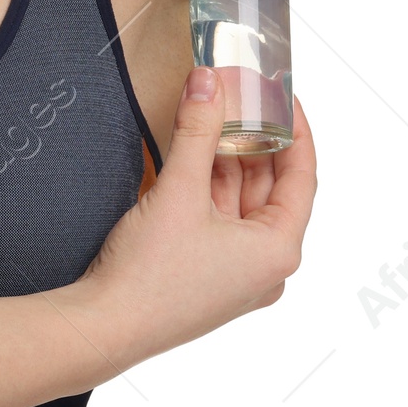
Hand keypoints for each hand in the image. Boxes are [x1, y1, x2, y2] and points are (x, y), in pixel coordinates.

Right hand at [65, 67, 316, 367]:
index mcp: (277, 251)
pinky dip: (210, 184)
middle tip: (242, 96)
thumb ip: (198, 129)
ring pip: (241, 201)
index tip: (285, 96)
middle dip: (254, 139)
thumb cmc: (151, 276)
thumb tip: (209, 81)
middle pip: (270, 187)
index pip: (302, 176)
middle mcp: (265, 266)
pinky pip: (220, 218)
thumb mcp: (179, 190)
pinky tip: (194, 154)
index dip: (295, 130)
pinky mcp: (208, 274)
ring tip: (214, 115)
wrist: (105, 325)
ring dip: (228, 159)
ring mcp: (236, 273)